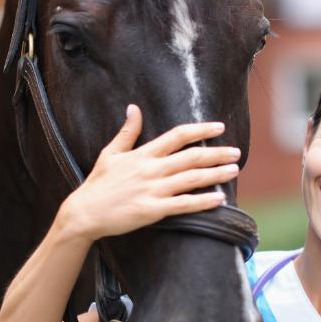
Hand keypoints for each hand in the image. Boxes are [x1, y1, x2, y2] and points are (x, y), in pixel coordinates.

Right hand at [55, 104, 239, 240]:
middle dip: (217, 153)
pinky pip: (184, 204)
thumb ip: (127, 132)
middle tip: (236, 152)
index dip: (201, 130)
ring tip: (234, 170)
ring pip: (191, 179)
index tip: (219, 127)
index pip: (177, 136)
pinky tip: (219, 198)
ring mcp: (153, 190)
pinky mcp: (152, 210)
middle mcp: (151, 169)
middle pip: (191, 157)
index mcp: (143, 154)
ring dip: (216, 174)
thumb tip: (133, 108)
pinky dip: (203, 201)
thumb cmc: (98, 183)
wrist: (84, 213)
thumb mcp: (110, 153)